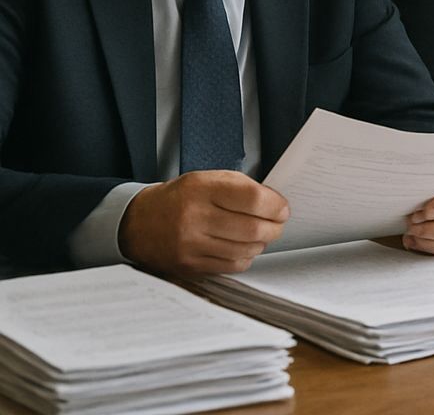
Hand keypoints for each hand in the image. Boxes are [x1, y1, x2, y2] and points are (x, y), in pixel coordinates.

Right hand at [119, 170, 287, 276]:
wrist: (139, 222)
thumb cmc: (180, 198)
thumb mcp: (207, 179)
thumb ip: (241, 187)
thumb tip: (275, 204)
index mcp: (200, 189)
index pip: (253, 199)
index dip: (275, 205)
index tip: (282, 208)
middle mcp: (194, 218)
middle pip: (253, 228)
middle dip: (274, 227)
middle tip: (277, 223)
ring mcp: (190, 245)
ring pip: (246, 250)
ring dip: (261, 243)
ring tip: (258, 234)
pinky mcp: (189, 266)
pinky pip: (232, 266)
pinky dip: (245, 257)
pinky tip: (241, 247)